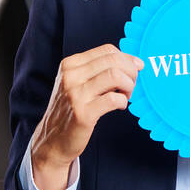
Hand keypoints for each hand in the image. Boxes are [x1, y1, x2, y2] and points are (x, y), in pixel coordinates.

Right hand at [29, 43, 143, 189]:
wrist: (53, 139)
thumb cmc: (71, 110)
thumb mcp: (77, 83)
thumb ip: (98, 70)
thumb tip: (134, 62)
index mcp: (70, 65)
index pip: (107, 50)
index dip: (127, 58)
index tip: (136, 68)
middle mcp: (70, 76)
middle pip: (113, 61)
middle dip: (131, 71)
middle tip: (132, 84)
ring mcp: (75, 94)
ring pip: (115, 76)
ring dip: (129, 86)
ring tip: (126, 95)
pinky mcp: (83, 113)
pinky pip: (114, 99)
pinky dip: (124, 101)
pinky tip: (120, 106)